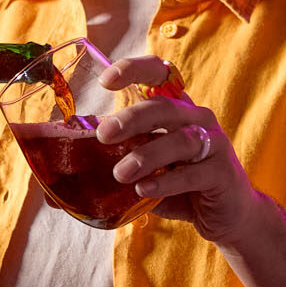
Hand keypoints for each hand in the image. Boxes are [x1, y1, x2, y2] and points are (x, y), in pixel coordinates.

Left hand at [96, 56, 260, 242]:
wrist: (229, 216)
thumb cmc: (180, 187)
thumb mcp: (145, 173)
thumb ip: (112, 171)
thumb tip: (56, 189)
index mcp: (176, 108)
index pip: (159, 73)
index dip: (134, 69)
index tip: (106, 81)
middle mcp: (196, 118)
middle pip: (164, 107)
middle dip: (131, 119)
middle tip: (103, 135)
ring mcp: (213, 143)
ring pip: (180, 139)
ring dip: (147, 156)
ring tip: (121, 174)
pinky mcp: (222, 172)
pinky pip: (192, 172)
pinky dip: (166, 182)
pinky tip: (144, 191)